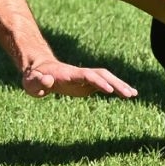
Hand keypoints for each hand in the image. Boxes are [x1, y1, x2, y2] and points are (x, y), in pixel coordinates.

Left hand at [21, 58, 137, 99]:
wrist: (37, 70)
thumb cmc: (33, 78)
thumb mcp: (31, 83)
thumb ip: (39, 82)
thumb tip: (49, 81)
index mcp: (67, 74)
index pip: (86, 76)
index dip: (97, 82)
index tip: (109, 90)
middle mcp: (79, 74)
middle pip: (101, 75)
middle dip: (115, 83)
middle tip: (129, 94)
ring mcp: (84, 78)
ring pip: (105, 78)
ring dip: (119, 85)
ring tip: (133, 95)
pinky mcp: (86, 84)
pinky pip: (104, 84)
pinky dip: (116, 88)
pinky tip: (128, 94)